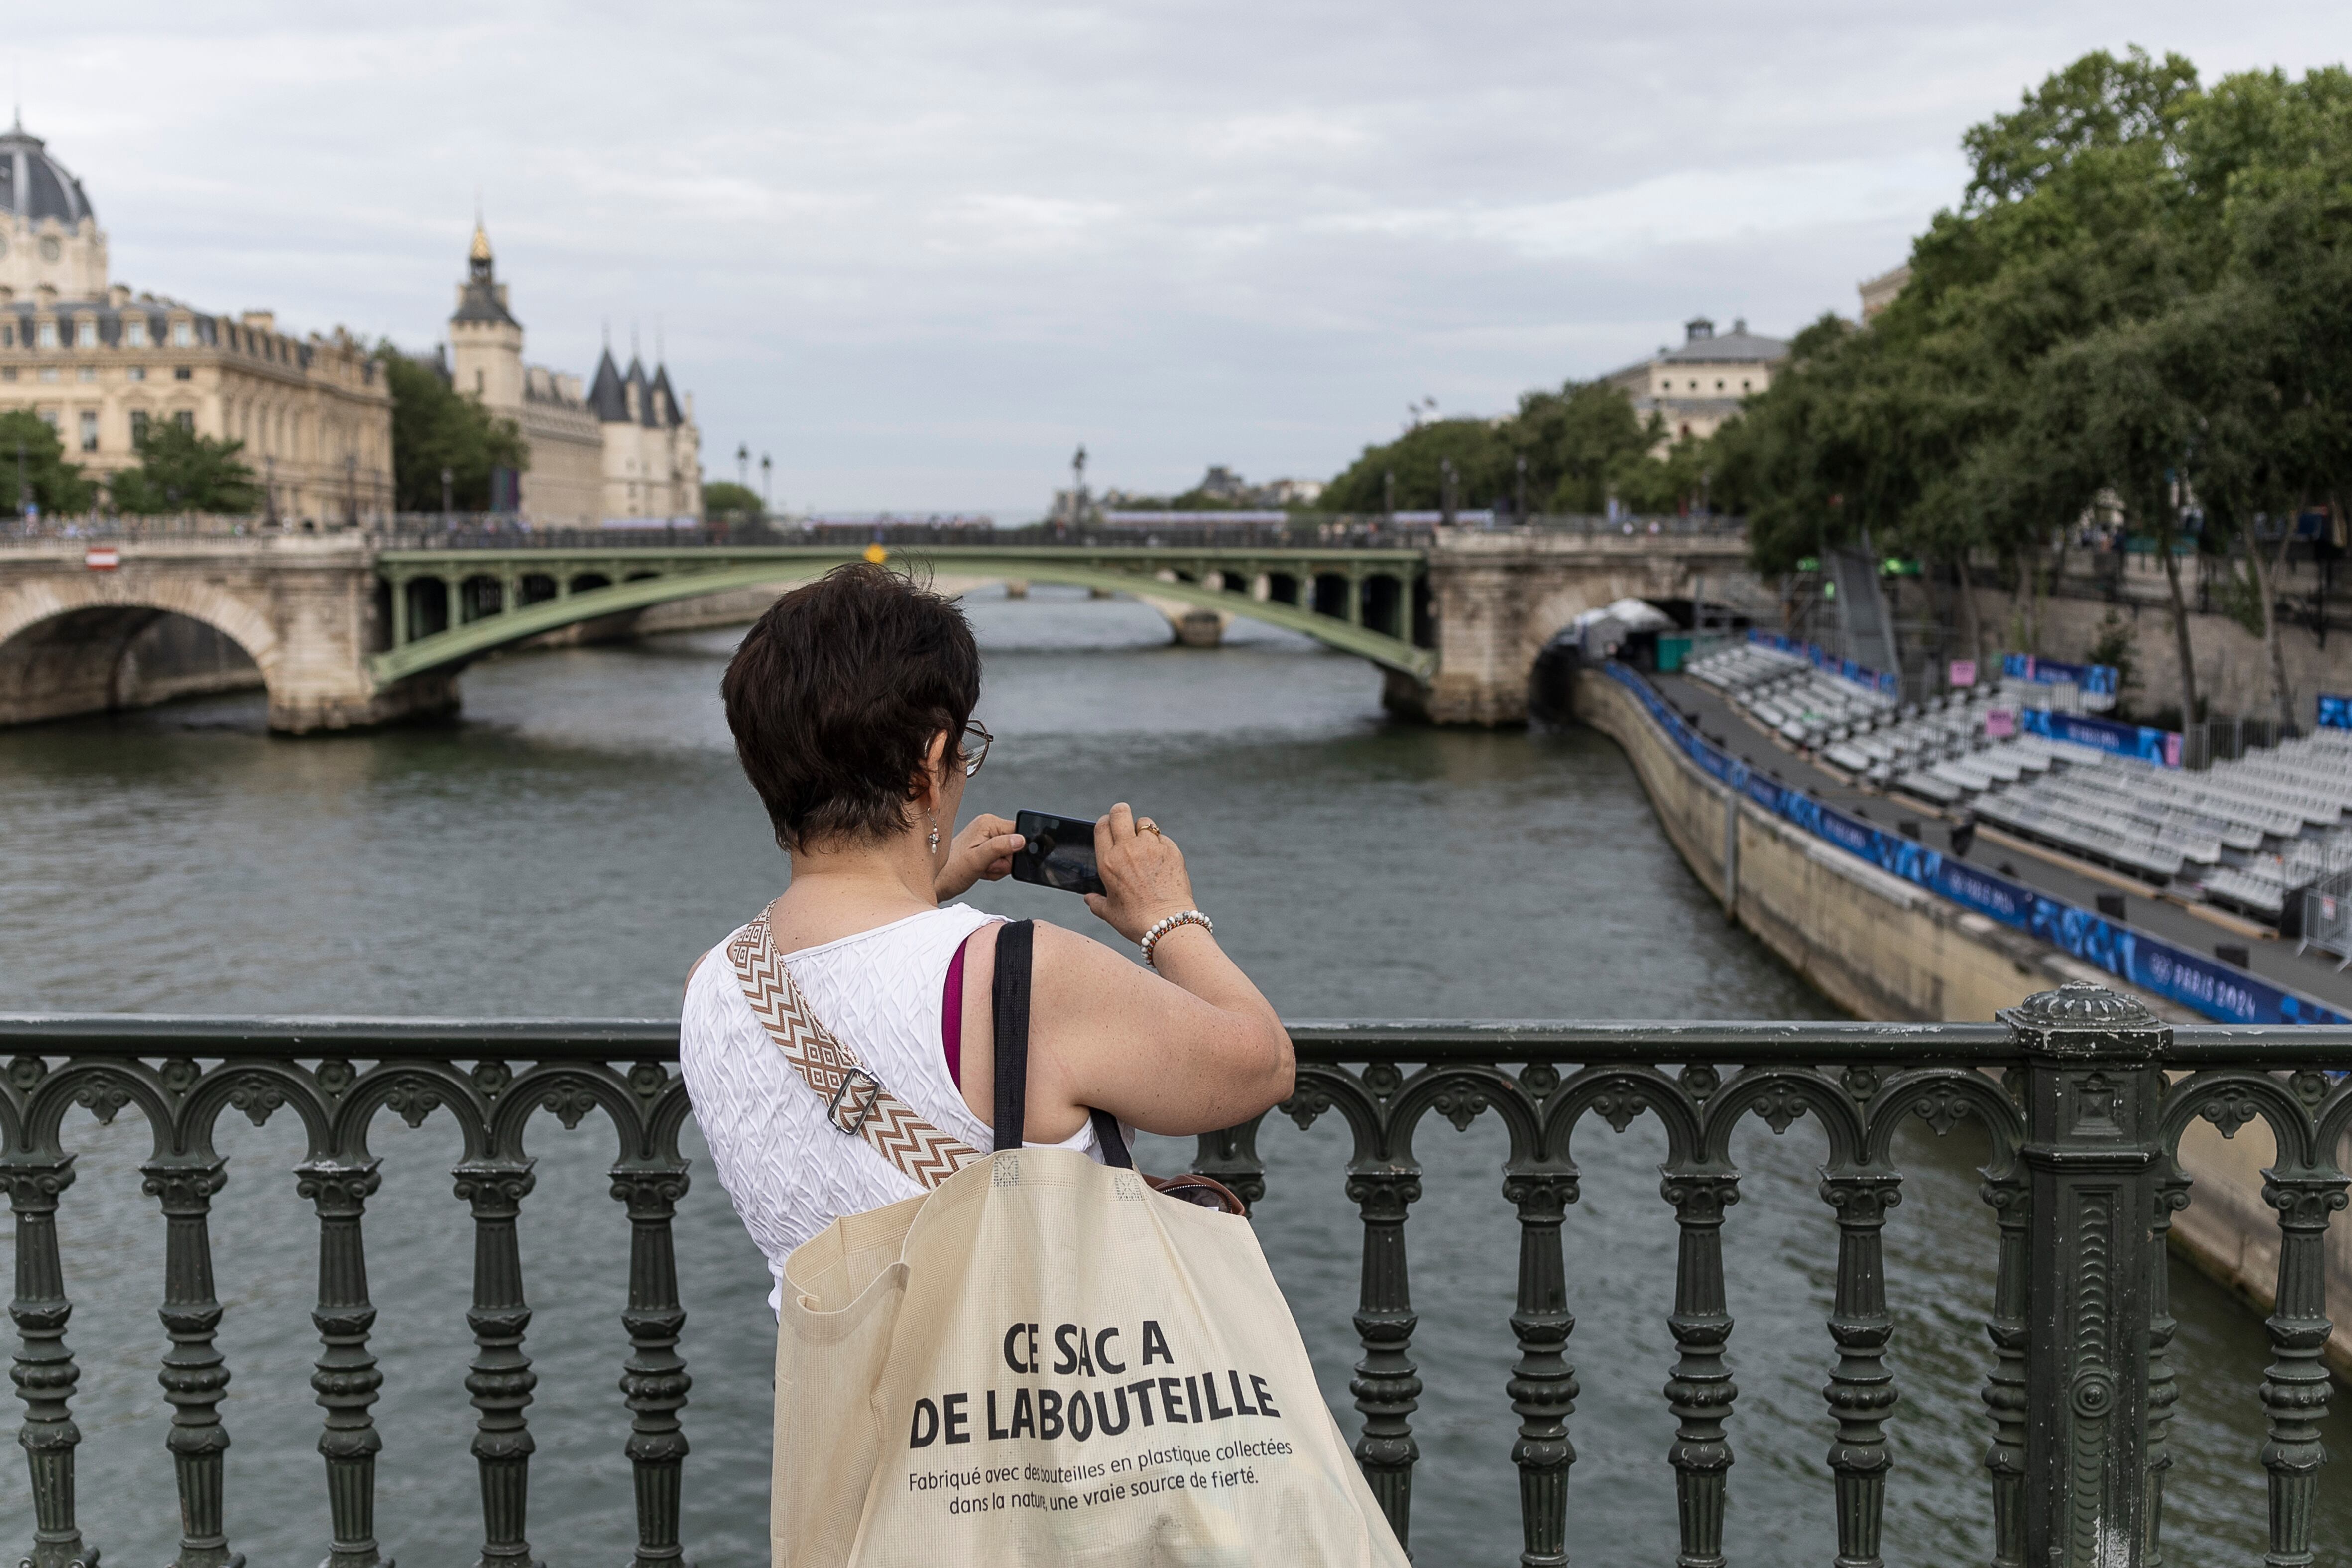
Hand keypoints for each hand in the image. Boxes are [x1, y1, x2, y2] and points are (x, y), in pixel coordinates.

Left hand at [934, 813, 1024, 900]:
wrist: (938, 881)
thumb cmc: (951, 871)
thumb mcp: (977, 860)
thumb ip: (1000, 847)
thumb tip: (1021, 839)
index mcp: (988, 822)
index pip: (1019, 833)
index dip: (1015, 852)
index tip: (998, 860)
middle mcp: (989, 826)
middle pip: (1016, 846)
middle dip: (1004, 862)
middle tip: (987, 866)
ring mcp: (987, 836)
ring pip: (1010, 856)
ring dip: (999, 867)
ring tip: (982, 869)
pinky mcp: (986, 846)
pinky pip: (1002, 860)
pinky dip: (995, 869)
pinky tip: (982, 870)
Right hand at [1084, 802, 1198, 943]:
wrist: (1169, 924)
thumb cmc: (1136, 921)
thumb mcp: (1110, 913)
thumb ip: (1096, 902)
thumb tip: (1089, 898)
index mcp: (1108, 862)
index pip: (1102, 826)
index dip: (1105, 822)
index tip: (1109, 826)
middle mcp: (1128, 850)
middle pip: (1120, 812)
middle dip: (1120, 813)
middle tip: (1124, 823)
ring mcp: (1151, 848)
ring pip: (1144, 822)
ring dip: (1142, 829)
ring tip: (1145, 844)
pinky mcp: (1171, 850)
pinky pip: (1162, 838)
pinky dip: (1160, 844)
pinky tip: (1160, 860)